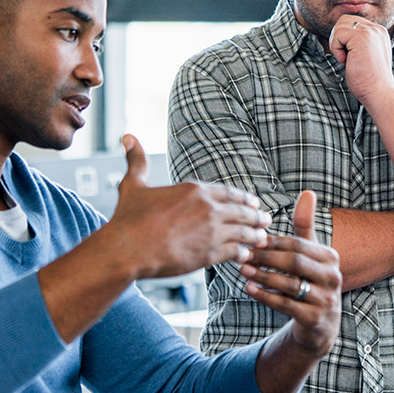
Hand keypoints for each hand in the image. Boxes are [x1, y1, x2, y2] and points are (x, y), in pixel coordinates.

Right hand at [108, 134, 271, 278]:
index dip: (244, 198)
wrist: (127, 249)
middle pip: (242, 211)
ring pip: (244, 232)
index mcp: (194, 190)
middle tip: (266, 218)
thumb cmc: (128, 219)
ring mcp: (212, 232)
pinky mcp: (210, 254)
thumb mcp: (133, 185)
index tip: (253, 201)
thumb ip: (137, 161)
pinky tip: (245, 255)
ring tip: (262, 238)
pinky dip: (243, 253)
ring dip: (255, 235)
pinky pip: (235, 252)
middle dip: (256, 215)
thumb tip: (128, 137)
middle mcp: (208, 209)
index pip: (229, 192)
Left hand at [247, 191, 342, 392]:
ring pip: (290, 284)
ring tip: (242, 268)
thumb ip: (305, 226)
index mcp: (331, 258)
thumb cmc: (309, 281)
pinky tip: (249, 288)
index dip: (274, 241)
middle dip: (266, 257)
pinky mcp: (315, 319)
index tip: (252, 237)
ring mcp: (326, 300)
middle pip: (295, 262)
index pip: (298, 244)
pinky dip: (266, 296)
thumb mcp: (309, 254)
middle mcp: (333, 277)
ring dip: (263, 275)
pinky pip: (286, 305)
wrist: (319, 325)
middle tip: (243, 252)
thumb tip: (308, 192)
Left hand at [328, 15, 393, 105]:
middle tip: (346, 58)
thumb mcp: (364, 55)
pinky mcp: (362, 37)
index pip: (353, 22)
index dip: (345, 39)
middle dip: (338, 38)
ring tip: (347, 60)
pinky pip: (338, 34)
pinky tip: (346, 61)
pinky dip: (336, 49)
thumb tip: (339, 35)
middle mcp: (377, 29)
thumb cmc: (369, 80)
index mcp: (379, 32)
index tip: (352, 57)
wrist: (379, 93)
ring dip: (337, 44)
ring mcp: (371, 32)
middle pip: (344, 20)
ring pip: (339, 26)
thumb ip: (357, 42)